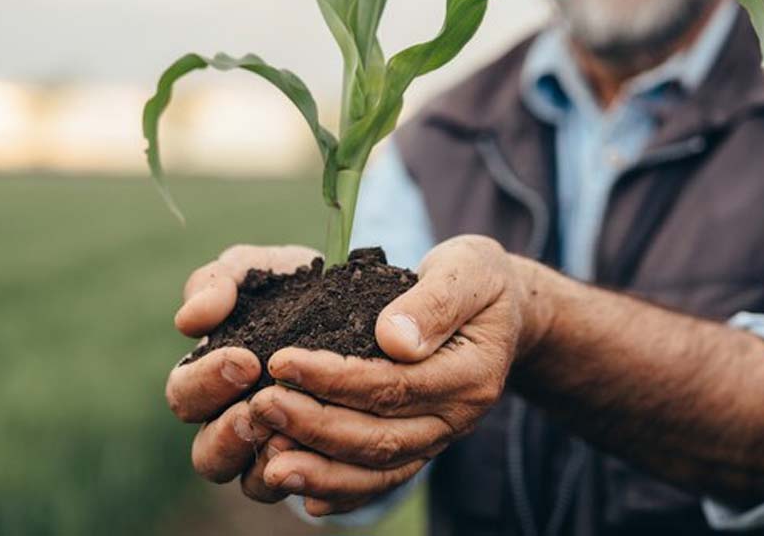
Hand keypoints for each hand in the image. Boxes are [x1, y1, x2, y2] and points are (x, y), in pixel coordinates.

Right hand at [164, 244, 318, 501]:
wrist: (364, 303)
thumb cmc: (294, 286)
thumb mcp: (257, 270)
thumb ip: (217, 282)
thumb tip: (189, 321)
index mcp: (208, 379)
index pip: (184, 396)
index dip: (207, 383)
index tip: (246, 359)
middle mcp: (232, 422)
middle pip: (207, 455)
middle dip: (230, 433)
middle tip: (260, 406)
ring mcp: (272, 450)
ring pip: (251, 483)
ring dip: (266, 463)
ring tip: (291, 436)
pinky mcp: (316, 466)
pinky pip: (306, 490)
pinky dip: (313, 477)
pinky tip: (328, 453)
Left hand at [249, 234, 545, 515]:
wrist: (504, 310)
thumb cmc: (478, 280)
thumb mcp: (470, 269)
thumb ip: (436, 301)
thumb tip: (394, 338)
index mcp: (470, 373)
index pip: (394, 385)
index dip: (334, 378)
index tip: (281, 361)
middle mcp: (456, 417)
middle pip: (380, 436)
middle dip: (315, 426)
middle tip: (260, 406)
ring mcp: (438, 438)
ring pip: (377, 469)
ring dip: (321, 470)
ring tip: (269, 465)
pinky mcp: (420, 447)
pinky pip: (382, 480)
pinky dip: (344, 492)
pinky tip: (304, 494)